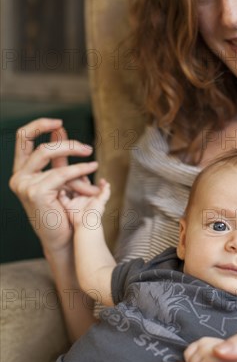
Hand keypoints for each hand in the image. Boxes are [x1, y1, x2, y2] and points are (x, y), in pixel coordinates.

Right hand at [9, 118, 99, 255]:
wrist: (63, 238)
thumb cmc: (63, 210)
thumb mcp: (60, 178)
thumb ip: (59, 156)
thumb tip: (60, 128)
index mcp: (21, 171)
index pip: (22, 137)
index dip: (39, 125)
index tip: (59, 123)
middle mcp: (18, 177)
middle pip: (39, 146)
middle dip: (65, 143)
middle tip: (86, 147)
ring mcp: (24, 185)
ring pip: (51, 157)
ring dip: (76, 158)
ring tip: (91, 158)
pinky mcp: (35, 192)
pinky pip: (61, 173)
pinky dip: (79, 169)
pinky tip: (91, 166)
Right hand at [59, 178, 110, 228]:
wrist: (87, 223)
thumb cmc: (95, 213)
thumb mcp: (102, 201)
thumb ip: (105, 192)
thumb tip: (108, 184)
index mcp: (89, 196)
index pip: (86, 184)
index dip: (84, 177)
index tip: (83, 170)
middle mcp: (81, 198)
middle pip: (77, 185)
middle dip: (75, 179)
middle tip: (74, 173)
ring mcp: (74, 201)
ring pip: (69, 189)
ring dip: (67, 184)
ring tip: (67, 178)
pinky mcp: (68, 206)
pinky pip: (62, 198)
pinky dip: (61, 194)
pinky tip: (62, 191)